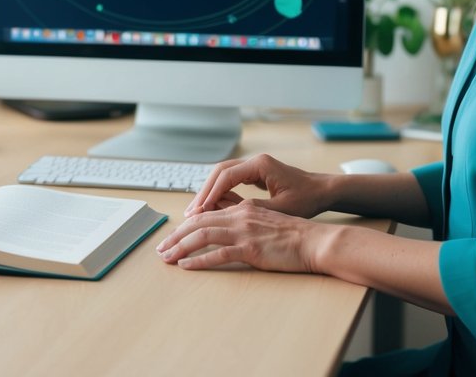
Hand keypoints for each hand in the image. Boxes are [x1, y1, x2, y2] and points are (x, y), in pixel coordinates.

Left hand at [156, 201, 331, 272]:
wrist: (315, 241)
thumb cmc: (294, 236)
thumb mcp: (265, 222)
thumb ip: (245, 221)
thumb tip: (224, 229)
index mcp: (243, 209)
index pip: (206, 214)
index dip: (185, 226)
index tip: (172, 238)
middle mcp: (240, 217)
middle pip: (198, 223)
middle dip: (175, 236)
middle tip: (160, 249)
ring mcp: (244, 232)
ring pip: (202, 236)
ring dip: (180, 247)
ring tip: (166, 258)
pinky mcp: (251, 249)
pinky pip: (218, 254)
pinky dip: (198, 260)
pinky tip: (186, 266)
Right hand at [185, 153, 329, 218]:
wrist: (322, 191)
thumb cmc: (307, 199)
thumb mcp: (282, 209)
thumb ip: (255, 210)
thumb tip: (228, 216)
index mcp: (261, 165)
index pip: (227, 176)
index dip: (211, 194)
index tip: (200, 210)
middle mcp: (255, 162)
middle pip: (219, 172)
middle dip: (204, 192)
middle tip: (191, 211)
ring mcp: (254, 166)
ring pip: (223, 175)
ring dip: (209, 192)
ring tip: (195, 211)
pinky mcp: (255, 174)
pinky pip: (231, 181)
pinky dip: (219, 193)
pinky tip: (211, 208)